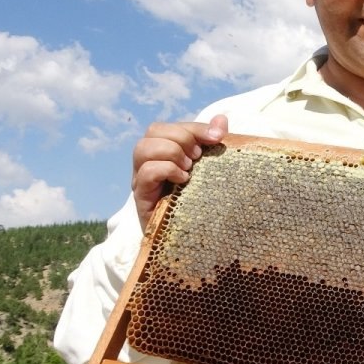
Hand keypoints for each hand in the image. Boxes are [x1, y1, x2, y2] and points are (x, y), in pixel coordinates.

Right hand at [131, 115, 227, 230]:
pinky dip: (166, 170)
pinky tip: (183, 181)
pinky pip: (145, 172)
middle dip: (181, 138)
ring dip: (172, 152)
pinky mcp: (142, 198)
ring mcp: (142, 180)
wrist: (195, 242)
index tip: (218, 137)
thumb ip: (214, 144)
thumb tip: (222, 120)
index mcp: (165, 153)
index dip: (194, 127)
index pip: (171, 126)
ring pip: (143, 147)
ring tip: (190, 169)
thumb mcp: (212, 169)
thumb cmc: (203, 203)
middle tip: (199, 157)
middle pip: (153, 130)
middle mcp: (149, 163)